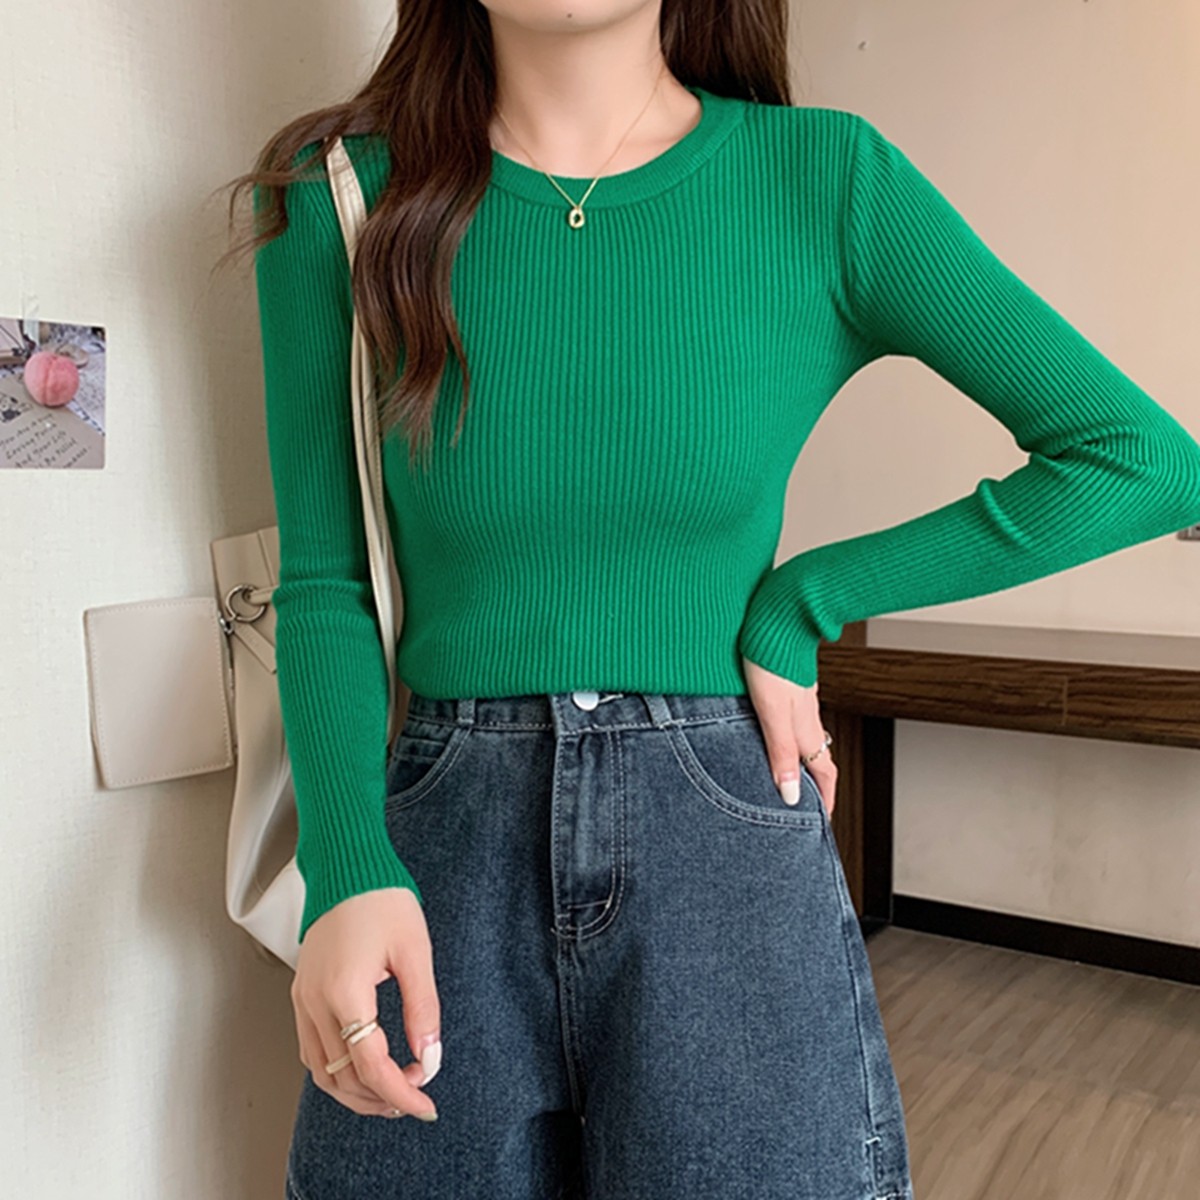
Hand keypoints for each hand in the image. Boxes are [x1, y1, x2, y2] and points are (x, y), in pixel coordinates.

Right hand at [291, 887, 440, 1120]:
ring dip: (356, 1091)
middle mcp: (314, 1003)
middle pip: (341, 1079)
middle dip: (380, 1099)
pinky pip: (312, 1050)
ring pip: (321, 1072)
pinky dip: (337, 1070)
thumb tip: (429, 1058)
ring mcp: (302, 1000)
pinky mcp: (301, 994)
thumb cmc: (382, 900)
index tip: (426, 1104)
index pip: (370, 1067)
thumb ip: (423, 1009)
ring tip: (393, 1091)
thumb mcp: (415, 952)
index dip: (401, 1093)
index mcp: (344, 992)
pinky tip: (365, 1067)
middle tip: (415, 1099)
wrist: (347, 867)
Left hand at [742, 657, 836, 817]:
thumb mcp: (772, 715)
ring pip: (806, 738)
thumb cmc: (770, 662)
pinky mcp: (790, 686)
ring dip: (802, 760)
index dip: (825, 799)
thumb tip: (790, 795)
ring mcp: (800, 701)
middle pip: (817, 758)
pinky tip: (774, 734)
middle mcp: (807, 717)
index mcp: (805, 729)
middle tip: (805, 806)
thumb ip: (781, 754)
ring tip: (789, 776)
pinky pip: (794, 720)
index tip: (822, 821)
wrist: (777, 619)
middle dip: (814, 784)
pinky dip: (790, 737)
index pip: (824, 772)